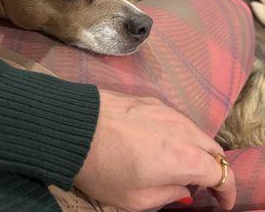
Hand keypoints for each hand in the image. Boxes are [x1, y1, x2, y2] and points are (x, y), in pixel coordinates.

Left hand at [74, 90, 235, 210]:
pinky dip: (180, 134)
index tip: (221, 202)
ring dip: (196, 149)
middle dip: (214, 168)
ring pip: (195, 131)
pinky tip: (162, 143)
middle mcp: (182, 129)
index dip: (226, 190)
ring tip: (180, 164)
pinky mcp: (151, 100)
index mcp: (184, 158)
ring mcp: (167, 111)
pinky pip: (177, 119)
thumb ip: (168, 195)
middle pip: (213, 148)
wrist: (75, 126)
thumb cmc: (103, 168)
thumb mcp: (135, 199)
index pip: (221, 172)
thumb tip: (183, 189)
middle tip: (202, 184)